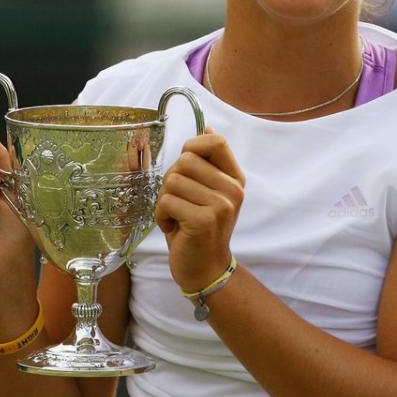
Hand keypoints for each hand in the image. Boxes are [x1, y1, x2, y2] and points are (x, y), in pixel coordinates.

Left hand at [155, 128, 245, 292]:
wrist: (206, 270)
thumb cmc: (200, 228)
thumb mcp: (209, 192)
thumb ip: (209, 162)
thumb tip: (207, 127)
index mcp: (235, 179)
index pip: (216, 141)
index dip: (193, 146)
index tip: (185, 168)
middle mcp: (233, 190)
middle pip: (186, 159)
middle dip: (171, 178)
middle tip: (177, 201)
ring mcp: (221, 205)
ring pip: (173, 180)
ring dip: (164, 200)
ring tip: (175, 216)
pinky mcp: (204, 220)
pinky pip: (167, 201)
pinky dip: (161, 215)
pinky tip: (172, 228)